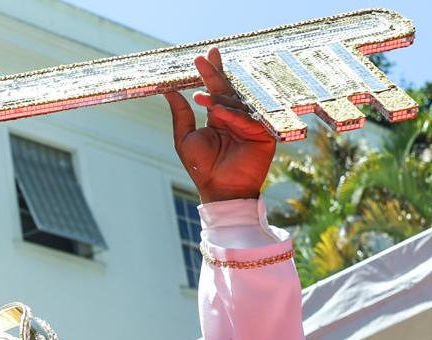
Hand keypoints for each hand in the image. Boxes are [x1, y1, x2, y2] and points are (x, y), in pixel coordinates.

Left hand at [162, 48, 275, 202]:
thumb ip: (180, 114)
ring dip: (219, 97)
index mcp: (219, 117)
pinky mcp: (263, 134)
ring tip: (201, 96)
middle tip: (208, 56)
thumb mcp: (184, 137)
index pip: (216, 89)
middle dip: (217, 73)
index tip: (204, 56)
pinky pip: (248, 120)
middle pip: (228, 89)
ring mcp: (251, 124)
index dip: (211, 72)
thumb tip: (168, 91)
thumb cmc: (201, 167)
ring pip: (237, 103)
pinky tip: (217, 112)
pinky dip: (232, 115)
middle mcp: (236, 117)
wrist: (219, 190)